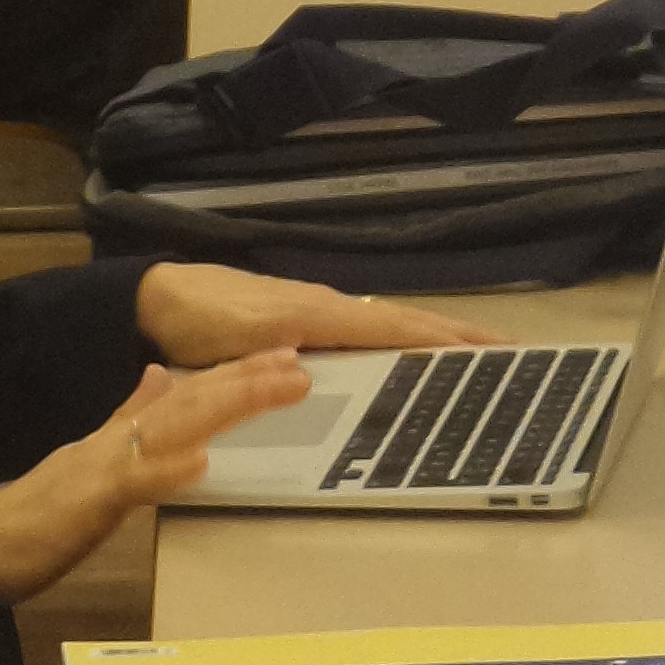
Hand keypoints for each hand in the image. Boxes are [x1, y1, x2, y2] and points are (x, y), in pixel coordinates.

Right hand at [0, 349, 344, 597]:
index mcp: (125, 434)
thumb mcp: (97, 456)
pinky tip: (200, 460)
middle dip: (246, 380)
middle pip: (191, 401)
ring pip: (172, 428)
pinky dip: (167, 471)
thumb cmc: (44, 511)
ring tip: (272, 386)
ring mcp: (105, 467)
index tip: (284, 358)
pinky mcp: (89, 503)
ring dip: (224, 405)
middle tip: (298, 363)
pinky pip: (133, 484)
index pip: (189, 396)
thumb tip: (161, 376)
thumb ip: (130, 416)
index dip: (237, 375)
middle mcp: (120, 440)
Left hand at [137, 263, 493, 369]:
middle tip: (508, 354)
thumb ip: (269, 354)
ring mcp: (320, 312)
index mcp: (318, 314)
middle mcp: (328, 308)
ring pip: (391, 325)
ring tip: (477, 356)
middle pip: (405, 323)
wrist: (156, 299)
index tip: (488, 351)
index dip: (441, 341)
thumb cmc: (194, 321)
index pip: (393, 328)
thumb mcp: (233, 341)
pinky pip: (369, 330)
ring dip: (435, 338)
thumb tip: (309, 365)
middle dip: (457, 337)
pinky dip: (403, 339)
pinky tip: (412, 354)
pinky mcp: (308, 320)